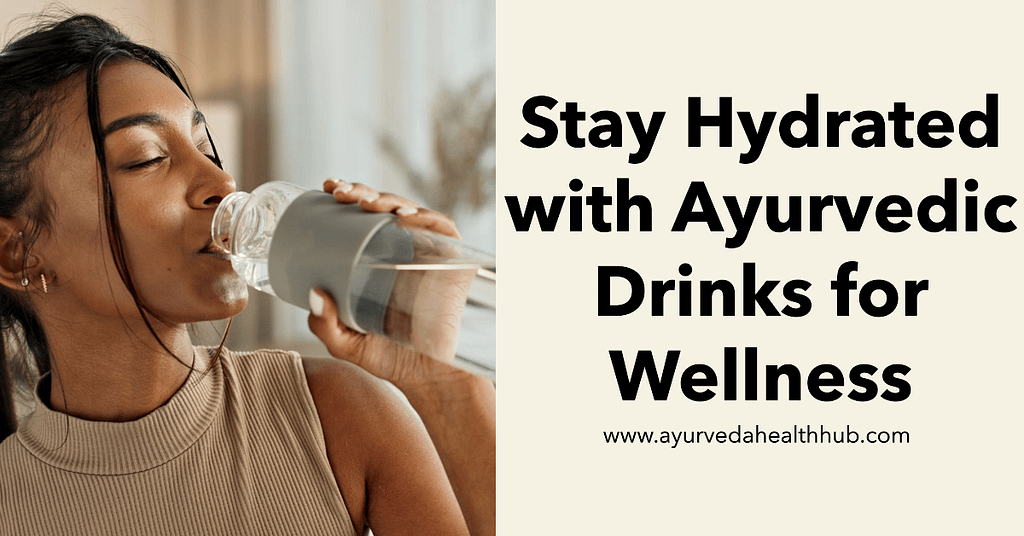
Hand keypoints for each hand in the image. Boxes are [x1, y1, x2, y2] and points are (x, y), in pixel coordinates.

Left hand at [307, 179, 473, 385]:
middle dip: (361, 191)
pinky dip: (426, 217)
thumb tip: (313, 293)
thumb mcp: (346, 344)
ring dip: (388, 199)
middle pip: (384, 208)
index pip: (363, 219)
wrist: (431, 378)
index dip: (348, 196)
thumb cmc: (392, 359)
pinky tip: (404, 216)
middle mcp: (404, 251)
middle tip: (337, 192)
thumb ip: (325, 325)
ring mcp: (430, 254)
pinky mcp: (454, 261)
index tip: (325, 189)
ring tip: (364, 202)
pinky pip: (443, 229)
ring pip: (412, 212)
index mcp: (378, 261)